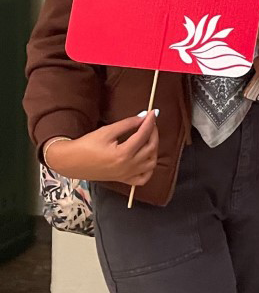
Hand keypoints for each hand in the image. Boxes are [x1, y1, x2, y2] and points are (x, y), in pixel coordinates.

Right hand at [44, 112, 158, 184]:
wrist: (70, 162)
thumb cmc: (85, 146)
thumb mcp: (106, 131)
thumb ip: (127, 124)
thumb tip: (143, 117)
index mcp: (123, 154)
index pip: (143, 135)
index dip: (149, 122)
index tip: (152, 113)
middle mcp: (128, 166)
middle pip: (151, 148)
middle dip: (153, 133)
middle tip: (150, 123)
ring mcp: (126, 175)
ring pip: (151, 163)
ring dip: (154, 149)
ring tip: (149, 138)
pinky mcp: (123, 180)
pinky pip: (143, 178)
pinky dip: (149, 169)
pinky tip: (147, 158)